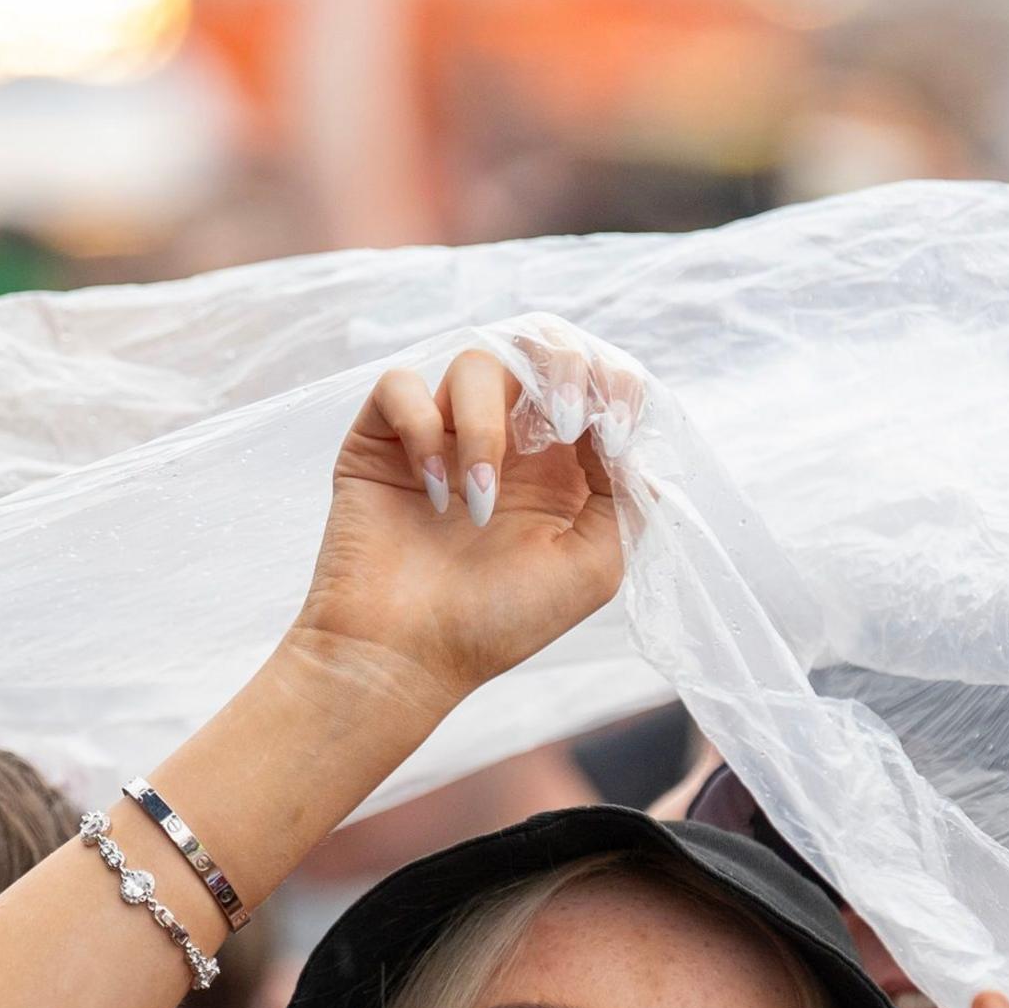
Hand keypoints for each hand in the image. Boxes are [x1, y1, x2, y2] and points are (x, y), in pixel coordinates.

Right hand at [289, 345, 629, 729]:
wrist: (405, 659)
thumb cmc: (498, 623)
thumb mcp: (594, 567)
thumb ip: (626, 495)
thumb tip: (623, 429)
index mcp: (560, 466)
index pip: (594, 384)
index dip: (611, 385)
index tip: (612, 429)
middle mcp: (505, 440)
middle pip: (539, 349)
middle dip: (562, 369)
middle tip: (565, 423)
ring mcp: (443, 434)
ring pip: (475, 363)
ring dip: (488, 427)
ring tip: (479, 499)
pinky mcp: (383, 439)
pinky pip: (401, 386)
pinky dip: (423, 428)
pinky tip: (433, 493)